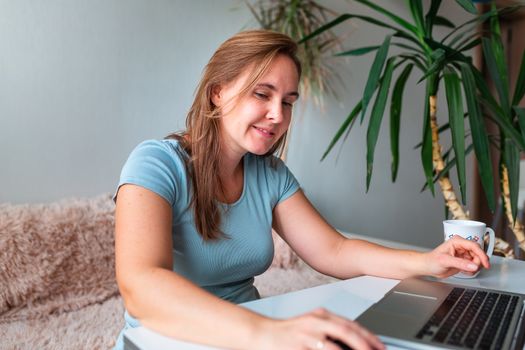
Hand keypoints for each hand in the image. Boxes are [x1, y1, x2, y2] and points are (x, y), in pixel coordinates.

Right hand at [255, 308, 383, 349]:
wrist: (260, 334)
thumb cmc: (287, 334)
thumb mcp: (311, 326)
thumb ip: (331, 330)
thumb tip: (355, 341)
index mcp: (321, 316)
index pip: (351, 326)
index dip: (369, 337)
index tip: (381, 347)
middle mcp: (315, 323)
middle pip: (347, 332)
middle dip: (366, 345)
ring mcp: (306, 336)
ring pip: (335, 348)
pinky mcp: (297, 348)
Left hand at [424, 235, 490, 277]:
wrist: (428, 267)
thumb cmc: (432, 260)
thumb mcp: (445, 261)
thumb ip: (460, 263)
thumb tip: (474, 265)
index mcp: (457, 241)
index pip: (474, 246)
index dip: (482, 255)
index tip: (485, 263)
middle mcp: (461, 246)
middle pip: (478, 253)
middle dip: (478, 262)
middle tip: (472, 269)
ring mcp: (463, 254)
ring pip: (478, 260)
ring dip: (475, 267)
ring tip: (465, 270)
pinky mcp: (464, 261)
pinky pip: (474, 265)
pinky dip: (472, 270)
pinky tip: (464, 271)